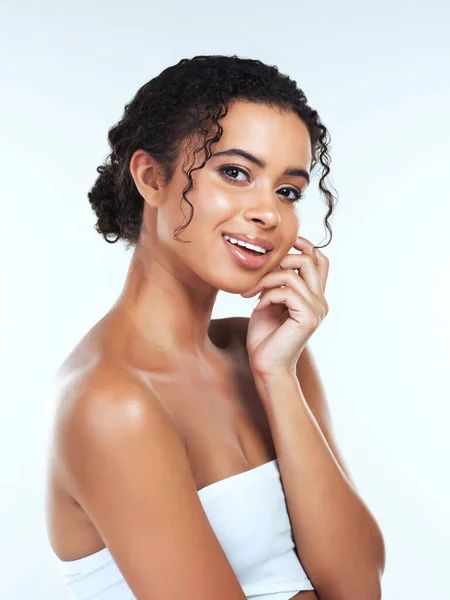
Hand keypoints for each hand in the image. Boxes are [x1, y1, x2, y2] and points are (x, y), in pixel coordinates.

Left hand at [240, 236, 328, 377]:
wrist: (266, 366)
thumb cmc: (265, 337)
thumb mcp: (269, 301)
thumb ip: (277, 282)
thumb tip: (274, 259)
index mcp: (313, 296)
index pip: (320, 260)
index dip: (304, 245)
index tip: (280, 246)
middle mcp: (320, 301)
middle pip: (310, 260)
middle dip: (281, 260)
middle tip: (258, 275)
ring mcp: (317, 309)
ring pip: (293, 275)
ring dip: (266, 280)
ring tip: (252, 294)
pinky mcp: (308, 318)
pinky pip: (287, 292)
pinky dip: (268, 295)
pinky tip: (258, 306)